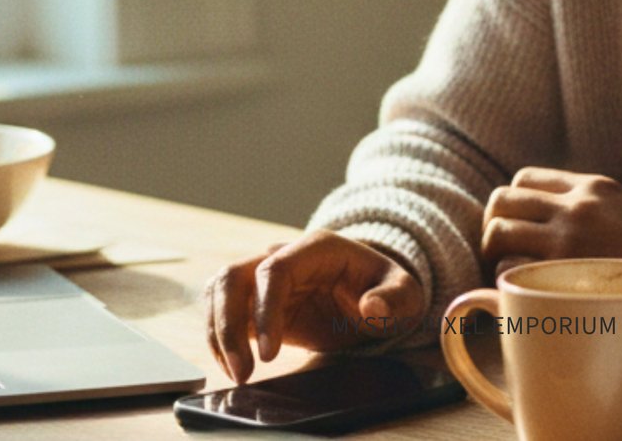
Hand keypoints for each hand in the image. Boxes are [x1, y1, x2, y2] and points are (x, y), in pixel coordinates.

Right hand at [203, 230, 425, 383]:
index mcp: (316, 248)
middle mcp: (283, 255)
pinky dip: (218, 337)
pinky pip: (222, 309)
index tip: (271, 353)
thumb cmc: (385, 288)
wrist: (372, 290)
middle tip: (243, 371)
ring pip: (220, 289)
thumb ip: (393, 298)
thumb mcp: (404, 293)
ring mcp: (265, 277)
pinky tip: (232, 365)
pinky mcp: (256, 300)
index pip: (275, 269)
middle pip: (234, 276)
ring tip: (236, 373)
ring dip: (218, 332)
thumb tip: (373, 308)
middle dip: (229, 324)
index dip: (266, 309)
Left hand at [481, 167, 621, 276]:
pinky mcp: (567, 271)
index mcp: (591, 186)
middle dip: (493, 225)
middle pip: (502, 200)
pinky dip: (508, 281)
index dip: (512, 203)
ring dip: (495, 252)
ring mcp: (569, 237)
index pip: (524, 179)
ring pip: (500, 231)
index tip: (517, 226)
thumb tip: (554, 223)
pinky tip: (522, 294)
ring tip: (507, 273)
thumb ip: (590, 208)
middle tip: (501, 251)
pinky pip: (513, 270)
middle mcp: (575, 205)